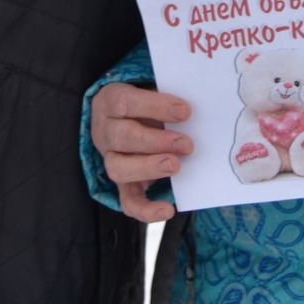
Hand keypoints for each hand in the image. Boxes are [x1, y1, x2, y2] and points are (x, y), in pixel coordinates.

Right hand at [89, 83, 192, 222]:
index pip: (125, 103)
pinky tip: (167, 210)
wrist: (129, 120)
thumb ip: (169, 99)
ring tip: (176, 166)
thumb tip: (198, 105)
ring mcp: (111, 159)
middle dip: (156, 141)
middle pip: (122, 136)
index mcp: (110, 102)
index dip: (155, 107)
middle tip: (186, 144)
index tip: (185, 112)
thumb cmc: (146, 104)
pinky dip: (146, 209)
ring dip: (149, 167)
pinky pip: (127, 201)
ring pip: (119, 168)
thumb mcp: (153, 93)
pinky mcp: (122, 185)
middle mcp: (106, 131)